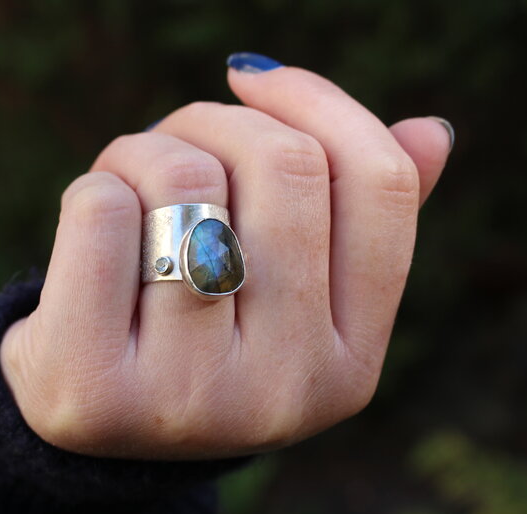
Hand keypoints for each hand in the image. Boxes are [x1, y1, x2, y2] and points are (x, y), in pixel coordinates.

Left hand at [0, 58, 451, 459]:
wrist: (93, 420)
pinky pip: (102, 208)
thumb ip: (354, 220)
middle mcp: (284, 391)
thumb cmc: (196, 333)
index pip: (380, 188)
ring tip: (130, 188)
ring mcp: (190, 397)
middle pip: (285, 167)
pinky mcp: (95, 386)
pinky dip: (96, 186)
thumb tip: (433, 132)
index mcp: (351, 367)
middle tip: (175, 142)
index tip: (255, 81)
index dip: (322, 104)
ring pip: (186, 180)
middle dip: (215, 122)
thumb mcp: (287, 293)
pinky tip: (94, 234)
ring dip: (145, 152)